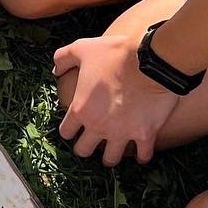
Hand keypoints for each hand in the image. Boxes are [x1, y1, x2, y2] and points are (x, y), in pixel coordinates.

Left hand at [53, 32, 177, 165]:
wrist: (151, 60)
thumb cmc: (116, 55)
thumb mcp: (82, 49)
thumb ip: (64, 58)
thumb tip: (56, 68)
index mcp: (81, 109)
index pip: (66, 132)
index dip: (69, 130)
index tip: (75, 127)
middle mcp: (98, 126)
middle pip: (83, 150)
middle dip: (85, 146)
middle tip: (92, 141)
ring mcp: (122, 133)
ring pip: (111, 159)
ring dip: (111, 156)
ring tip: (114, 150)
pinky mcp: (145, 134)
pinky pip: (143, 155)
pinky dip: (142, 156)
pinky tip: (141, 153)